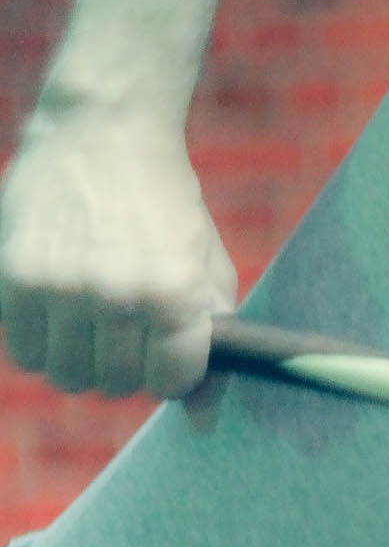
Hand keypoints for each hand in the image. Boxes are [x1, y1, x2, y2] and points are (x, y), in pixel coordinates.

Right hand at [0, 101, 236, 399]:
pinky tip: (61, 319)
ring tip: (94, 329)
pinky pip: (26, 353)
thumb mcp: (206, 263)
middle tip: (129, 337)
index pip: (172, 382)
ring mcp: (62, 289)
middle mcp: (116, 296)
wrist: (104, 134)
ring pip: (67, 376)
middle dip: (128, 370)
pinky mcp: (16, 278)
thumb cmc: (166, 205)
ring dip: (83, 364)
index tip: (167, 357)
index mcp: (173, 293)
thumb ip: (211, 335)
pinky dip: (44, 348)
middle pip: (117, 384)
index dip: (172, 375)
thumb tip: (207, 413)